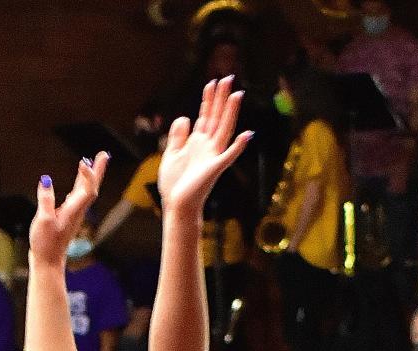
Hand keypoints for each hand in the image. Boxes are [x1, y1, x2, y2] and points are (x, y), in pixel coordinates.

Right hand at [29, 153, 109, 269]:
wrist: (48, 263)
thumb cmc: (46, 244)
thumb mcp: (43, 221)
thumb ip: (45, 200)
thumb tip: (46, 181)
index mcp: (73, 210)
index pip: (87, 189)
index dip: (88, 174)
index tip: (83, 162)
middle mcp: (77, 211)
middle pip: (91, 187)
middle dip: (97, 170)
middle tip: (104, 154)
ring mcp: (73, 215)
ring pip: (85, 192)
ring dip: (90, 176)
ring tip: (92, 162)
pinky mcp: (68, 218)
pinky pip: (78, 198)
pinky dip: (80, 186)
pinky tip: (78, 183)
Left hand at [157, 78, 249, 218]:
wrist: (176, 206)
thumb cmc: (174, 185)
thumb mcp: (171, 155)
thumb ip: (177, 136)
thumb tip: (185, 117)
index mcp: (197, 143)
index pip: (206, 116)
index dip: (209, 100)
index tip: (211, 83)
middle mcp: (207, 147)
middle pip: (216, 117)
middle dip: (221, 98)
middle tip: (227, 78)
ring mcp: (213, 157)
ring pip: (224, 130)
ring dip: (231, 113)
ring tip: (237, 94)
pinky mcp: (214, 169)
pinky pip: (229, 156)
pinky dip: (238, 147)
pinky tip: (246, 135)